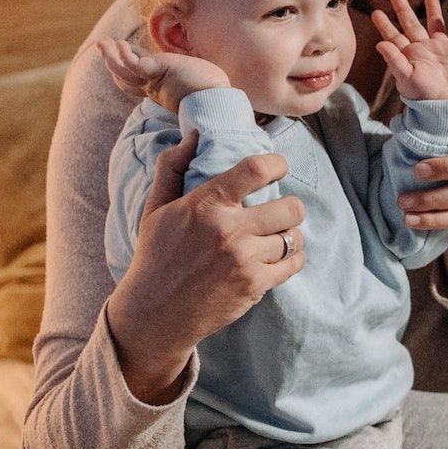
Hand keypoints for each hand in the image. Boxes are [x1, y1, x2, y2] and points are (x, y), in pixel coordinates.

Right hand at [98, 38, 229, 112]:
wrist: (218, 104)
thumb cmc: (214, 96)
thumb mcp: (196, 85)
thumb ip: (189, 79)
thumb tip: (196, 75)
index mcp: (162, 91)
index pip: (137, 81)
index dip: (125, 69)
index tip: (120, 54)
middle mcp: (155, 88)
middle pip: (126, 78)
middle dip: (112, 62)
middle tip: (102, 46)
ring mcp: (155, 82)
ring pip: (124, 72)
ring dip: (110, 57)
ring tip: (101, 43)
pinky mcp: (157, 75)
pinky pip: (134, 66)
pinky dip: (123, 56)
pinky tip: (118, 44)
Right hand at [103, 131, 307, 404]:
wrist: (154, 312)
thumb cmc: (156, 256)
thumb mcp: (156, 209)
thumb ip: (172, 168)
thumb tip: (194, 136)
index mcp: (206, 205)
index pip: (256, 170)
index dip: (277, 164)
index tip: (279, 167)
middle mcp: (228, 230)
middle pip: (291, 208)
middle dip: (291, 207)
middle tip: (281, 211)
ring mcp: (244, 260)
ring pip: (293, 237)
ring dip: (289, 235)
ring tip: (276, 236)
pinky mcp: (255, 285)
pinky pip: (293, 263)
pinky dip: (292, 258)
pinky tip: (279, 256)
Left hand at [372, 0, 447, 101]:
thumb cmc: (425, 95)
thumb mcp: (407, 78)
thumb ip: (394, 60)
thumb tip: (379, 43)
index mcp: (410, 55)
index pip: (394, 36)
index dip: (385, 24)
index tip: (375, 12)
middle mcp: (425, 49)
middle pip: (412, 24)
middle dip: (404, 9)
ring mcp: (443, 49)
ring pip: (437, 25)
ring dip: (434, 11)